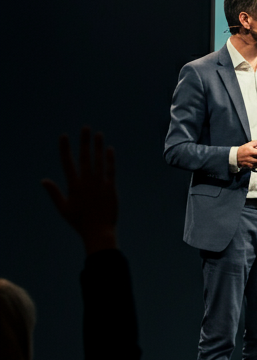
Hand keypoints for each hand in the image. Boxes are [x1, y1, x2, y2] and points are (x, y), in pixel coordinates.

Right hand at [41, 127, 117, 255]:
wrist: (98, 232)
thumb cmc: (79, 221)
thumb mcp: (63, 208)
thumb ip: (54, 193)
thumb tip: (43, 180)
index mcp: (74, 186)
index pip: (67, 163)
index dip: (65, 149)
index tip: (64, 136)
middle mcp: (87, 182)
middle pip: (85, 157)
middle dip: (84, 141)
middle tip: (85, 127)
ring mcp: (100, 184)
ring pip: (99, 161)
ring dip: (98, 146)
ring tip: (98, 133)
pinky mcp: (111, 188)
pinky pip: (110, 170)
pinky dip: (110, 159)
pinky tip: (109, 149)